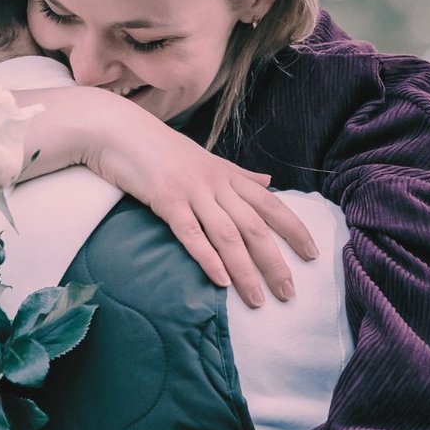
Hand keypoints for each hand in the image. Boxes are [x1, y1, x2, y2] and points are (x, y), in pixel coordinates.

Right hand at [16, 87, 319, 307]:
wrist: (117, 129)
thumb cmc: (160, 147)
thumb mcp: (206, 159)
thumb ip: (239, 175)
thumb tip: (269, 182)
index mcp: (228, 175)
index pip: (272, 205)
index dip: (294, 229)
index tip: (313, 254)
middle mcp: (216, 183)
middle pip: (255, 227)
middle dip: (275, 262)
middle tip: (289, 294)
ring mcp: (191, 191)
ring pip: (228, 236)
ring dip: (245, 270)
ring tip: (258, 300)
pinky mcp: (165, 200)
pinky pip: (191, 233)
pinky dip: (208, 257)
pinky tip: (221, 281)